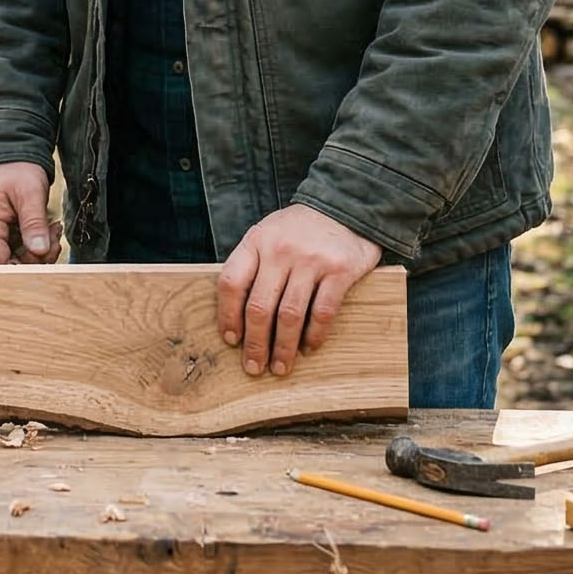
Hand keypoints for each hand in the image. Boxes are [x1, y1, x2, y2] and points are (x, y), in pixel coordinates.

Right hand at [0, 160, 60, 265]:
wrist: (20, 159)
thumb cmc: (20, 170)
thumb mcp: (29, 193)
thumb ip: (33, 222)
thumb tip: (39, 250)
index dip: (16, 263)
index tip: (39, 255)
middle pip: (9, 263)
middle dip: (36, 258)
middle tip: (53, 240)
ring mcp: (2, 237)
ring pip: (21, 260)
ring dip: (43, 251)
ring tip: (53, 230)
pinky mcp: (13, 238)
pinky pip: (28, 252)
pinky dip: (44, 245)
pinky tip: (52, 230)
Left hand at [216, 203, 380, 377]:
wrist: (345, 206)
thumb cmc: (298, 229)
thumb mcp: (267, 234)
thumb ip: (253, 265)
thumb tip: (236, 314)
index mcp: (256, 241)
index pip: (231, 283)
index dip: (227, 316)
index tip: (230, 340)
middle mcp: (280, 251)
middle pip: (260, 307)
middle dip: (254, 344)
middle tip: (253, 367)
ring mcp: (310, 261)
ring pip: (290, 315)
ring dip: (283, 348)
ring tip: (280, 367)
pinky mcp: (339, 271)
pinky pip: (322, 312)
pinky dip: (314, 335)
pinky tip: (308, 348)